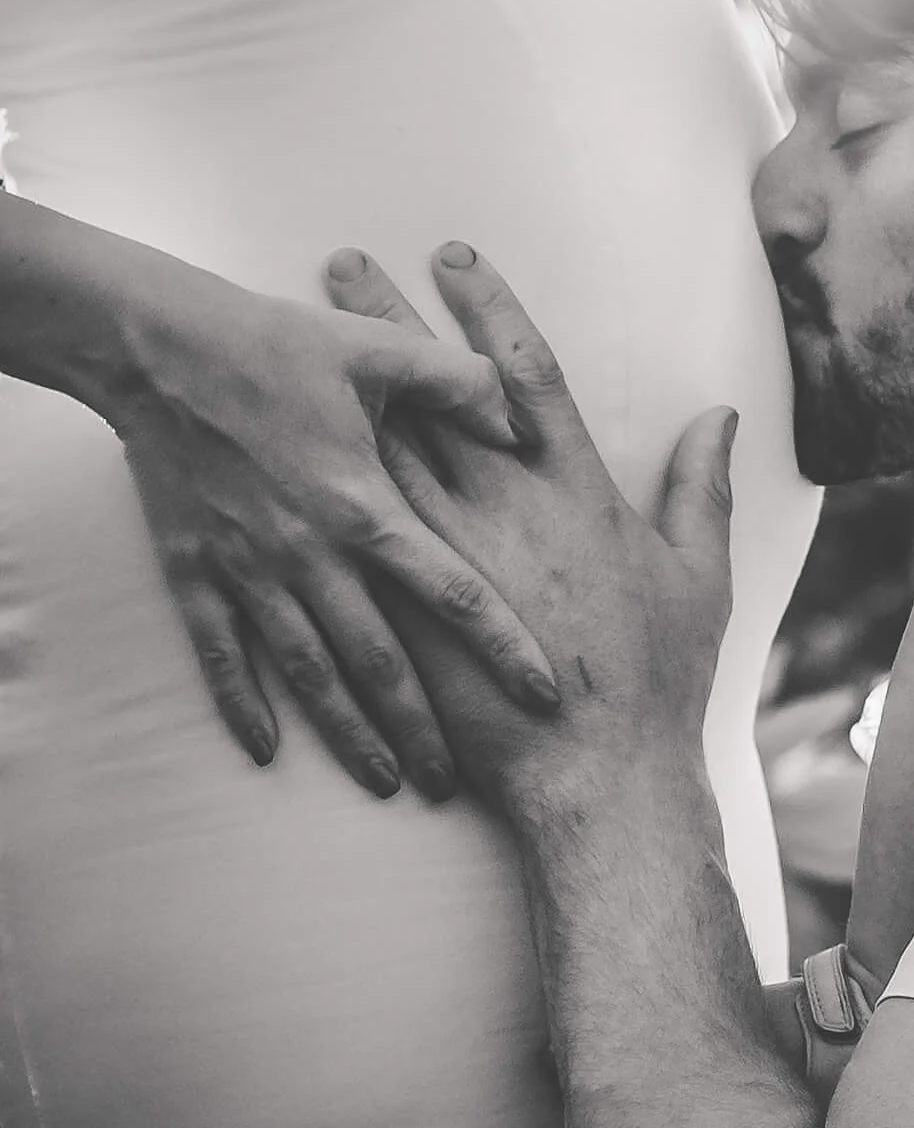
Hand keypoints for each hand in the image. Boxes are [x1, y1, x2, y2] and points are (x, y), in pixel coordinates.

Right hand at [121, 264, 559, 798]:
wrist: (157, 348)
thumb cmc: (275, 344)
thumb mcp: (382, 352)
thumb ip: (461, 384)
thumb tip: (520, 417)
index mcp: (365, 507)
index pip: (452, 592)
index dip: (501, 646)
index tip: (543, 695)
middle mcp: (311, 554)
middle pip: (381, 661)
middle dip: (423, 727)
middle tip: (457, 780)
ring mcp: (251, 570)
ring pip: (309, 673)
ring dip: (348, 732)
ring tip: (384, 782)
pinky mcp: (196, 571)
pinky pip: (220, 655)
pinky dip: (242, 705)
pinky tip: (266, 749)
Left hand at [324, 243, 737, 809]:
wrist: (598, 778)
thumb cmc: (657, 682)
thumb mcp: (700, 575)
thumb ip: (701, 488)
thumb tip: (719, 415)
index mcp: (574, 491)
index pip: (522, 373)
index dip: (487, 307)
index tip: (455, 256)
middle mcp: (504, 511)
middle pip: (428, 393)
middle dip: (384, 323)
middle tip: (341, 263)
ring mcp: (448, 561)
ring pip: (379, 449)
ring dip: (335, 386)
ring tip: (295, 337)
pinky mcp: (407, 612)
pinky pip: (352, 535)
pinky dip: (317, 484)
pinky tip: (277, 451)